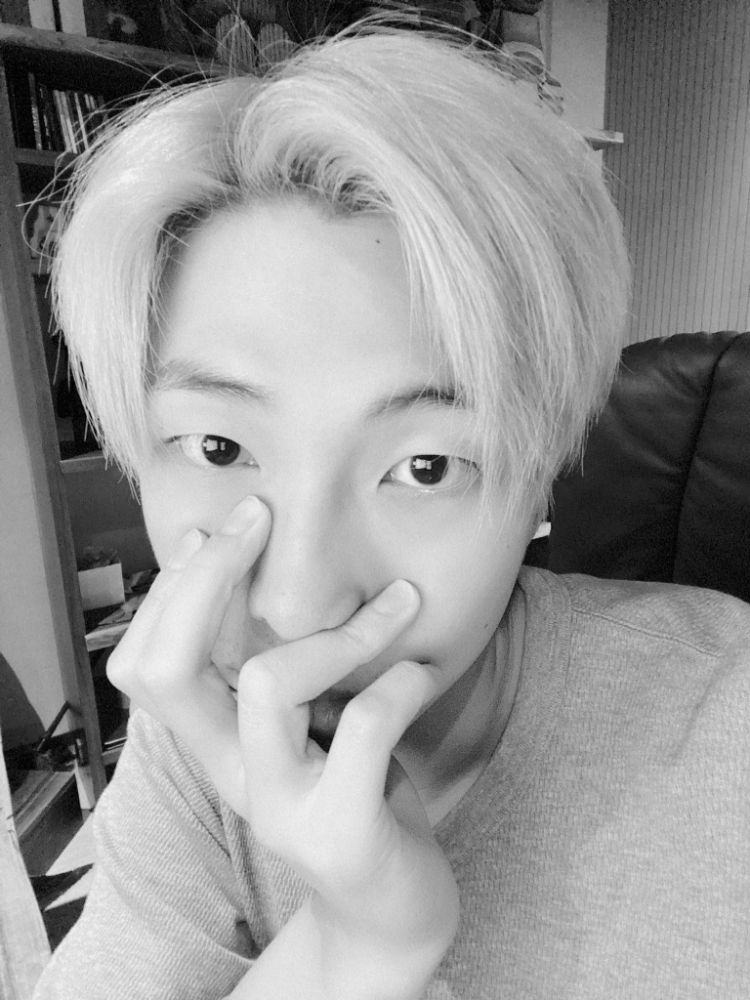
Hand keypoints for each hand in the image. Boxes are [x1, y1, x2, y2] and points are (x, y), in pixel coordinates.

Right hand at [107, 495, 458, 995]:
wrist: (390, 908)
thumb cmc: (355, 792)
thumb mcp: (309, 721)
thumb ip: (287, 661)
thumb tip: (271, 565)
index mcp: (214, 740)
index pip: (146, 660)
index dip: (174, 585)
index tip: (228, 525)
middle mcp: (229, 773)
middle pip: (168, 668)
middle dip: (209, 576)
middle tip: (260, 518)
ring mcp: (279, 807)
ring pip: (268, 684)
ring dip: (341, 631)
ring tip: (399, 608)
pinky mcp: (340, 832)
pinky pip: (365, 727)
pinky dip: (401, 681)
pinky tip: (422, 675)